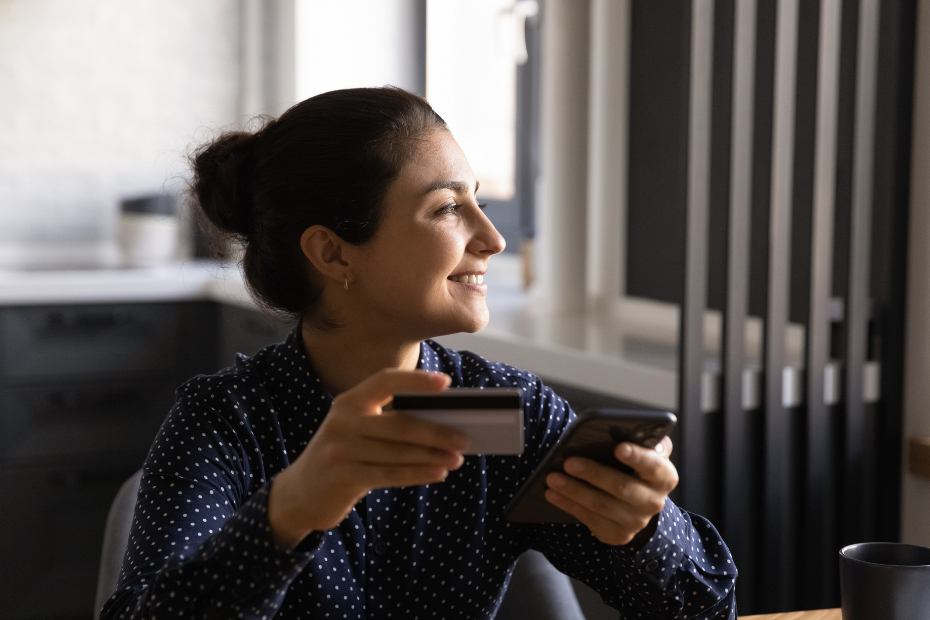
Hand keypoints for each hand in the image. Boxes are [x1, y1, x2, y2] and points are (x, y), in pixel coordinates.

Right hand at [267, 369, 469, 548]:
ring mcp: (341, 450)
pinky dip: (418, 474)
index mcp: (349, 401)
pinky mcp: (344, 477)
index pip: (385, 380)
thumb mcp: (355, 430)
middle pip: (399, 424)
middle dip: (436, 432)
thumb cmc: (341, 455)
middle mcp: (343, 421)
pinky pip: (390, 474)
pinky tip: (437, 473)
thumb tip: (440, 422)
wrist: (299, 494)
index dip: (415, 380)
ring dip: (432, 456)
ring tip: (456, 458)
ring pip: (399, 452)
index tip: (445, 383)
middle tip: (463, 437)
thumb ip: (387, 422)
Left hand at [544, 437, 677, 546]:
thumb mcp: (645, 452)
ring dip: (573, 491)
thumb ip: (643, 440)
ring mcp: (636, 521)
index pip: (653, 466)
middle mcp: (654, 502)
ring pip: (601, 505)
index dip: (637, 457)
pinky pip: (590, 520)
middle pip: (622, 487)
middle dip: (593, 473)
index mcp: (664, 476)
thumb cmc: (635, 467)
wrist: (638, 503)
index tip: (618, 447)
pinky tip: (552, 494)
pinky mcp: (618, 535)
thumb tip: (628, 431)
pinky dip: (568, 505)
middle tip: (568, 462)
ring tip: (551, 478)